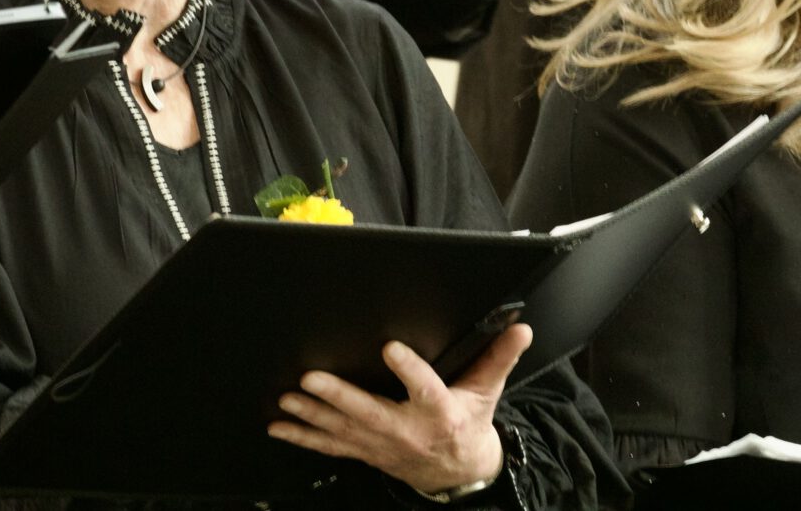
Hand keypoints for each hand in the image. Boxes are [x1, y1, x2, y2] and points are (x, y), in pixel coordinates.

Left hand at [270, 323, 530, 495]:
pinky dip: (303, 437)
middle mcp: (408, 431)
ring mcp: (382, 446)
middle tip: (310, 378)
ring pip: (343, 431)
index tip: (391, 347)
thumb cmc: (469, 423)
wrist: (460, 473)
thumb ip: (499, 357)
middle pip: (370, 413)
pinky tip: (279, 426)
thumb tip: (520, 327)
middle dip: (339, 397)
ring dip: (312, 415)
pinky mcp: (366, 453)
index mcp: (440, 412)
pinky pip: (331, 447)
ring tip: (286, 399)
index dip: (409, 370)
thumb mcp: (487, 391)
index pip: (426, 389)